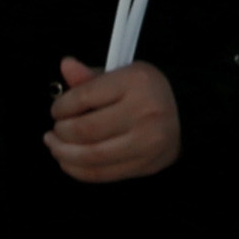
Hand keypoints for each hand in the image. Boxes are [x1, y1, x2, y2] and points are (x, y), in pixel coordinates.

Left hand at [48, 56, 178, 182]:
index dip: (61, 107)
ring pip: (92, 156)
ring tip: (54, 147)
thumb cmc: (144, 92)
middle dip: (61, 133)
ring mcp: (147, 142)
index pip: (84, 97)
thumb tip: (66, 65)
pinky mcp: (146, 165)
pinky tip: (68, 162)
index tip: (56, 110)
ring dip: (64, 154)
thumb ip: (91, 76)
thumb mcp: (121, 74)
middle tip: (53, 131)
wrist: (185, 115)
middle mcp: (145, 112)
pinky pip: (103, 173)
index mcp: (136, 81)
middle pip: (86, 130)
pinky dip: (78, 170)